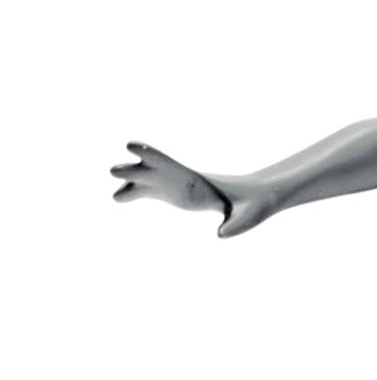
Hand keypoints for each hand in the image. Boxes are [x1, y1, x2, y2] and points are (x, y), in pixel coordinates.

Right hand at [111, 142, 273, 237]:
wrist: (258, 197)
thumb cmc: (255, 204)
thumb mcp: (250, 214)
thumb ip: (237, 224)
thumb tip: (221, 235)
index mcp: (199, 181)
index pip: (171, 165)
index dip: (151, 155)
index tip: (132, 145)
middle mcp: (183, 178)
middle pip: (154, 170)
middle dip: (135, 170)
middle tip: (114, 171)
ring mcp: (177, 185)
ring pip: (148, 180)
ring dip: (130, 182)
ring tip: (115, 195)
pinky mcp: (175, 194)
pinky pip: (150, 191)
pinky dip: (134, 193)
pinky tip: (118, 198)